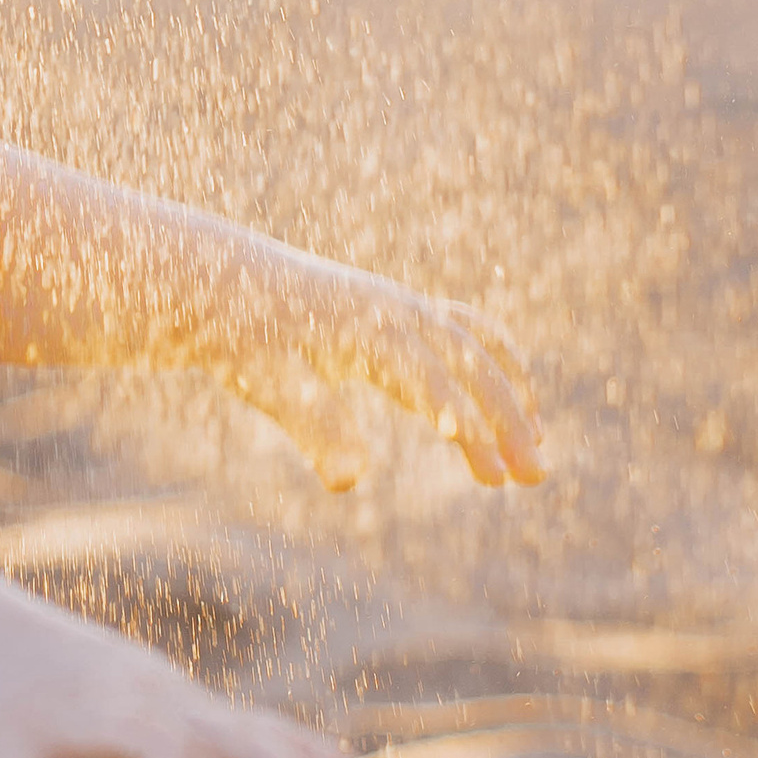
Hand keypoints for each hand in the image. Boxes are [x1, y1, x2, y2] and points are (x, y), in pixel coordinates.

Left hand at [219, 265, 544, 492]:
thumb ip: (312, 424)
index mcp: (371, 330)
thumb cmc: (241, 335)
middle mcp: (398, 311)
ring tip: (538, 446)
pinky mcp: (398, 309)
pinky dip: (496, 361)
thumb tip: (350, 479)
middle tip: (536, 478)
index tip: (495, 477)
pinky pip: (466, 329)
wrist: (220, 278)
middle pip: (471, 364)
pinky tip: (509, 400)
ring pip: (478, 345)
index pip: (435, 385)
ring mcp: (403, 305)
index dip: (469, 430)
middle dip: (507, 420)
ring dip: (513, 393)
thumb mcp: (266, 382)